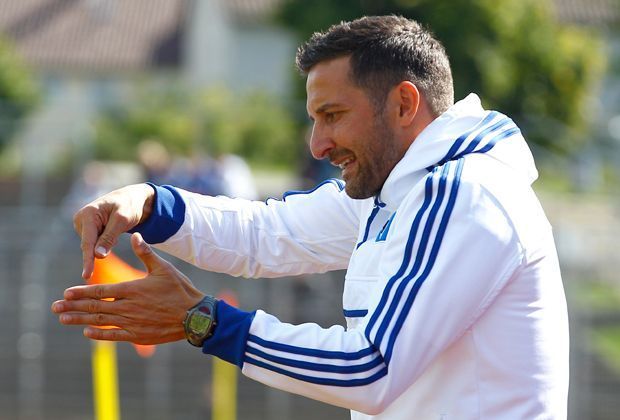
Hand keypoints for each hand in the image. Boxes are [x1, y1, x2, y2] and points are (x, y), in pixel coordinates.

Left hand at [51, 233, 204, 344]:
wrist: (195, 316)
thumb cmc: (180, 289)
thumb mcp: (164, 268)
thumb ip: (146, 253)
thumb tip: (134, 235)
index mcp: (133, 289)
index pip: (101, 291)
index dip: (82, 292)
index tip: (66, 292)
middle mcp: (129, 307)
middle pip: (95, 308)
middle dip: (73, 307)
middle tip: (55, 307)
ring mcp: (133, 323)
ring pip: (100, 322)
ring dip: (80, 320)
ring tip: (63, 319)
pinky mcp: (138, 335)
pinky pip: (114, 336)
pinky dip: (99, 334)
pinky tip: (86, 332)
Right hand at [74, 184, 154, 279]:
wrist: (131, 199)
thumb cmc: (128, 206)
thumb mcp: (122, 220)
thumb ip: (109, 237)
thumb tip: (98, 256)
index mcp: (88, 213)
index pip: (87, 242)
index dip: (88, 260)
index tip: (86, 275)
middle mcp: (81, 219)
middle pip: (89, 245)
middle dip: (102, 247)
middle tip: (116, 234)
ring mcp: (83, 225)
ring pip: (93, 245)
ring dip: (106, 243)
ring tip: (116, 227)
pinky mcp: (87, 230)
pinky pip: (96, 243)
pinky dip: (106, 242)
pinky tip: (112, 231)